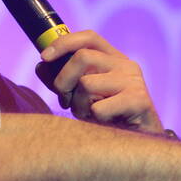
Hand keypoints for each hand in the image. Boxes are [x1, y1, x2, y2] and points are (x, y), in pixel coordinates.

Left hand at [37, 30, 163, 135]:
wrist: (139, 143)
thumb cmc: (109, 118)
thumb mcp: (81, 97)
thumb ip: (63, 82)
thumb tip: (41, 66)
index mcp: (113, 58)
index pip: (88, 37)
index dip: (63, 43)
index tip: (44, 57)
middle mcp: (125, 64)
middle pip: (82, 57)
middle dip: (63, 81)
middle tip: (65, 101)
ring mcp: (133, 81)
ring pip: (86, 84)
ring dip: (79, 106)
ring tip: (89, 115)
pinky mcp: (139, 100)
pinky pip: (99, 108)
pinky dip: (95, 119)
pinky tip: (106, 124)